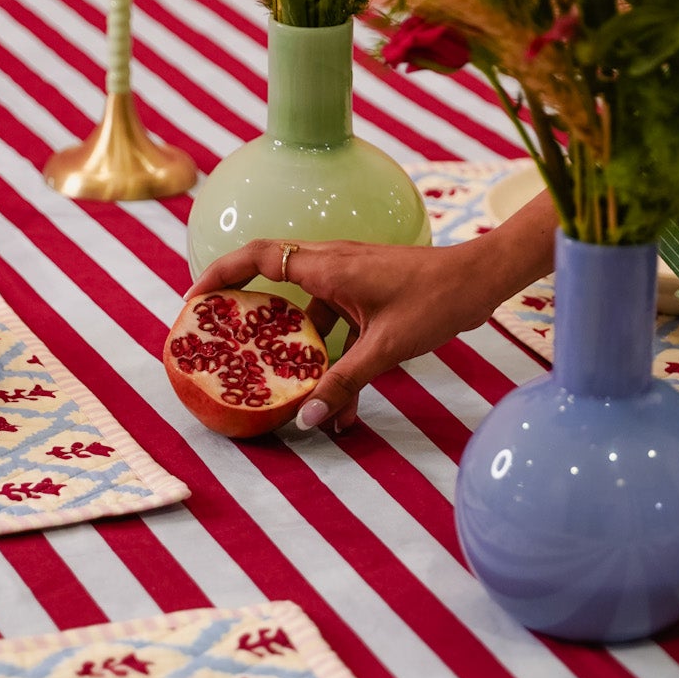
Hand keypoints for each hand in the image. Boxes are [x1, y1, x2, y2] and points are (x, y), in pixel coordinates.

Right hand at [186, 192, 557, 432]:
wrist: (481, 280)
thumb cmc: (436, 299)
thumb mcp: (385, 348)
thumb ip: (345, 382)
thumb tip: (309, 420)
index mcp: (327, 266)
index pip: (259, 258)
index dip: (221, 274)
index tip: (197, 300)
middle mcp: (332, 265)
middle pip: (274, 281)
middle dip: (248, 314)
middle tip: (224, 343)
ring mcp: (351, 278)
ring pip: (309, 312)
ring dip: (298, 349)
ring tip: (285, 391)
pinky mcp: (369, 293)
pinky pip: (337, 323)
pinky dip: (334, 357)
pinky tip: (343, 404)